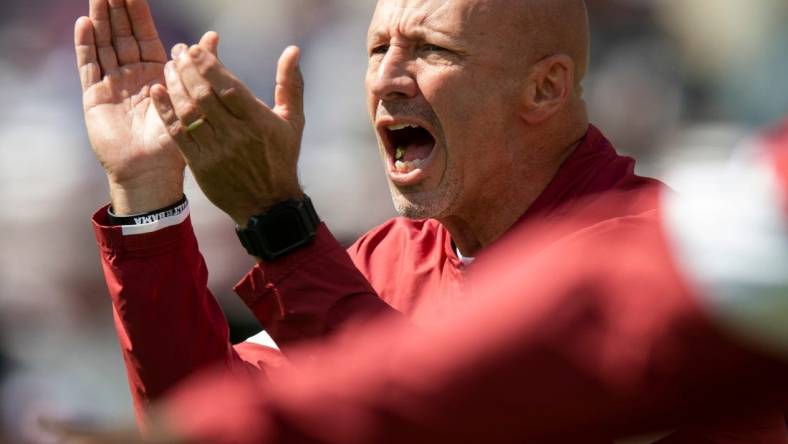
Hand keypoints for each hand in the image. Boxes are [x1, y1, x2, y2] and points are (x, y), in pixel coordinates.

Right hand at [74, 0, 216, 213]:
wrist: (152, 172)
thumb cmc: (174, 143)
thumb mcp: (189, 101)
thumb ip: (197, 68)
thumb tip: (213, 36)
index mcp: (156, 74)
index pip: (144, 35)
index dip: (138, 12)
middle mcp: (132, 75)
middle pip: (120, 34)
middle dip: (116, 9)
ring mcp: (112, 84)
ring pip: (104, 44)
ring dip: (100, 20)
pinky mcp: (95, 97)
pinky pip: (90, 65)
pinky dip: (86, 45)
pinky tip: (85, 23)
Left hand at [150, 40, 304, 225]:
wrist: (268, 204)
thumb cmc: (281, 158)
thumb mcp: (292, 121)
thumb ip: (290, 83)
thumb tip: (293, 50)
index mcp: (258, 121)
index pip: (228, 86)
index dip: (209, 65)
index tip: (196, 48)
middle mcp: (236, 134)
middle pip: (204, 95)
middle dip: (187, 69)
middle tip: (178, 51)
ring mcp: (216, 150)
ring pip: (188, 111)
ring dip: (174, 85)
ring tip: (168, 67)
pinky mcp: (200, 164)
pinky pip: (177, 133)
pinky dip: (165, 111)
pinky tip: (157, 92)